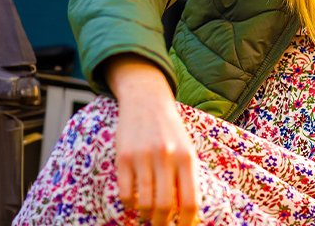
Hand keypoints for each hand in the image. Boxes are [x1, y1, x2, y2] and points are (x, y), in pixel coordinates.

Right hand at [105, 54, 200, 225]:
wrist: (146, 100)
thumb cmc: (170, 130)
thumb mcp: (186, 148)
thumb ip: (188, 176)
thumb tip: (188, 212)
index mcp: (187, 157)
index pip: (190, 201)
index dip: (187, 222)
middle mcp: (166, 157)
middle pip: (166, 206)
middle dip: (163, 224)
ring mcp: (143, 157)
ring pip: (145, 203)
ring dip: (146, 216)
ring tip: (148, 216)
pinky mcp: (123, 158)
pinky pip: (126, 194)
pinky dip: (130, 205)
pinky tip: (134, 203)